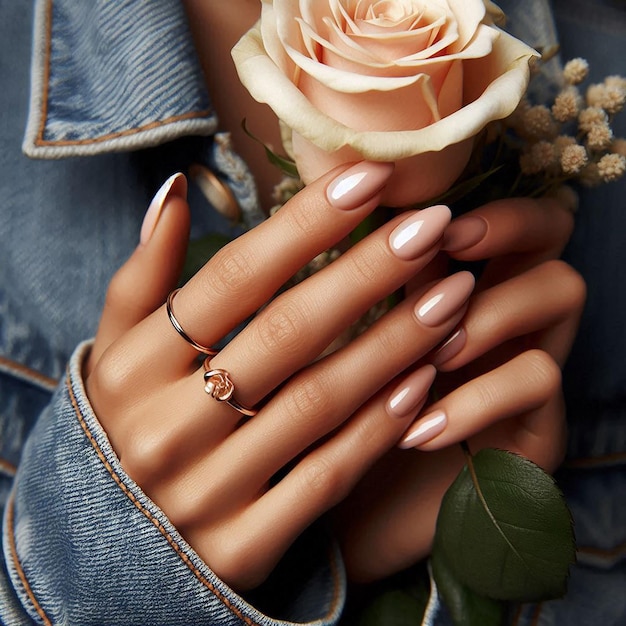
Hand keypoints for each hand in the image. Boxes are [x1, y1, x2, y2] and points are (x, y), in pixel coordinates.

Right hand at [85, 163, 474, 589]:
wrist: (119, 538)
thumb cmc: (131, 420)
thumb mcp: (117, 348)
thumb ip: (143, 273)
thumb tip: (174, 187)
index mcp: (133, 367)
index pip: (234, 278)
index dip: (305, 222)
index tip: (371, 177)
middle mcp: (165, 428)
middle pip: (287, 333)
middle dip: (369, 271)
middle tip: (434, 225)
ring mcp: (205, 492)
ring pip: (319, 402)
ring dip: (395, 342)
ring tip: (453, 293)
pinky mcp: (244, 545)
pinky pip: (326, 476)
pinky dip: (379, 425)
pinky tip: (425, 379)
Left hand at [334, 192, 585, 581]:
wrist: (354, 521)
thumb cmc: (339, 424)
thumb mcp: (340, 350)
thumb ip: (364, 294)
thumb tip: (366, 226)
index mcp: (458, 289)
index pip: (493, 213)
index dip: (473, 200)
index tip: (420, 218)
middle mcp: (504, 318)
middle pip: (552, 234)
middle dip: (508, 226)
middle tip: (452, 244)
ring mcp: (527, 369)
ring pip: (560, 291)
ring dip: (487, 312)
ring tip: (428, 354)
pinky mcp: (539, 428)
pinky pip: (538, 380)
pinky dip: (474, 395)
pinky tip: (417, 428)